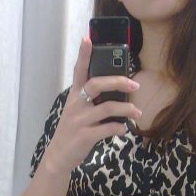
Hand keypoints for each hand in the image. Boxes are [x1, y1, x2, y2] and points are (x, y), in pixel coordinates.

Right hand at [43, 37, 141, 173]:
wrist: (59, 157)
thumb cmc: (72, 131)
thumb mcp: (77, 112)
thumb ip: (92, 100)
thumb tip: (117, 92)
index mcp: (74, 96)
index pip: (78, 71)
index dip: (83, 54)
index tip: (87, 38)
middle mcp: (76, 105)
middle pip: (97, 85)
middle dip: (118, 82)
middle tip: (135, 85)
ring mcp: (80, 121)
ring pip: (107, 108)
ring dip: (126, 110)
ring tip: (137, 113)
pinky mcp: (85, 136)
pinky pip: (108, 129)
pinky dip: (119, 129)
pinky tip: (123, 130)